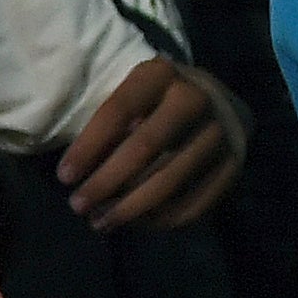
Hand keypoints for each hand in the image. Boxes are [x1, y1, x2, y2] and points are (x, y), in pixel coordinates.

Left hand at [57, 57, 245, 230]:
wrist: (217, 100)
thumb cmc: (153, 99)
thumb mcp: (131, 93)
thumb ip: (108, 122)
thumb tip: (75, 170)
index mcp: (161, 73)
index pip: (118, 110)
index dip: (88, 146)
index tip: (64, 177)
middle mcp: (195, 99)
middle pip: (145, 148)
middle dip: (106, 182)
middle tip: (78, 206)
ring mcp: (220, 133)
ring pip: (169, 181)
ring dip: (129, 209)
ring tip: (100, 222)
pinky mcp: (234, 165)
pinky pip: (195, 203)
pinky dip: (161, 220)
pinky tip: (136, 224)